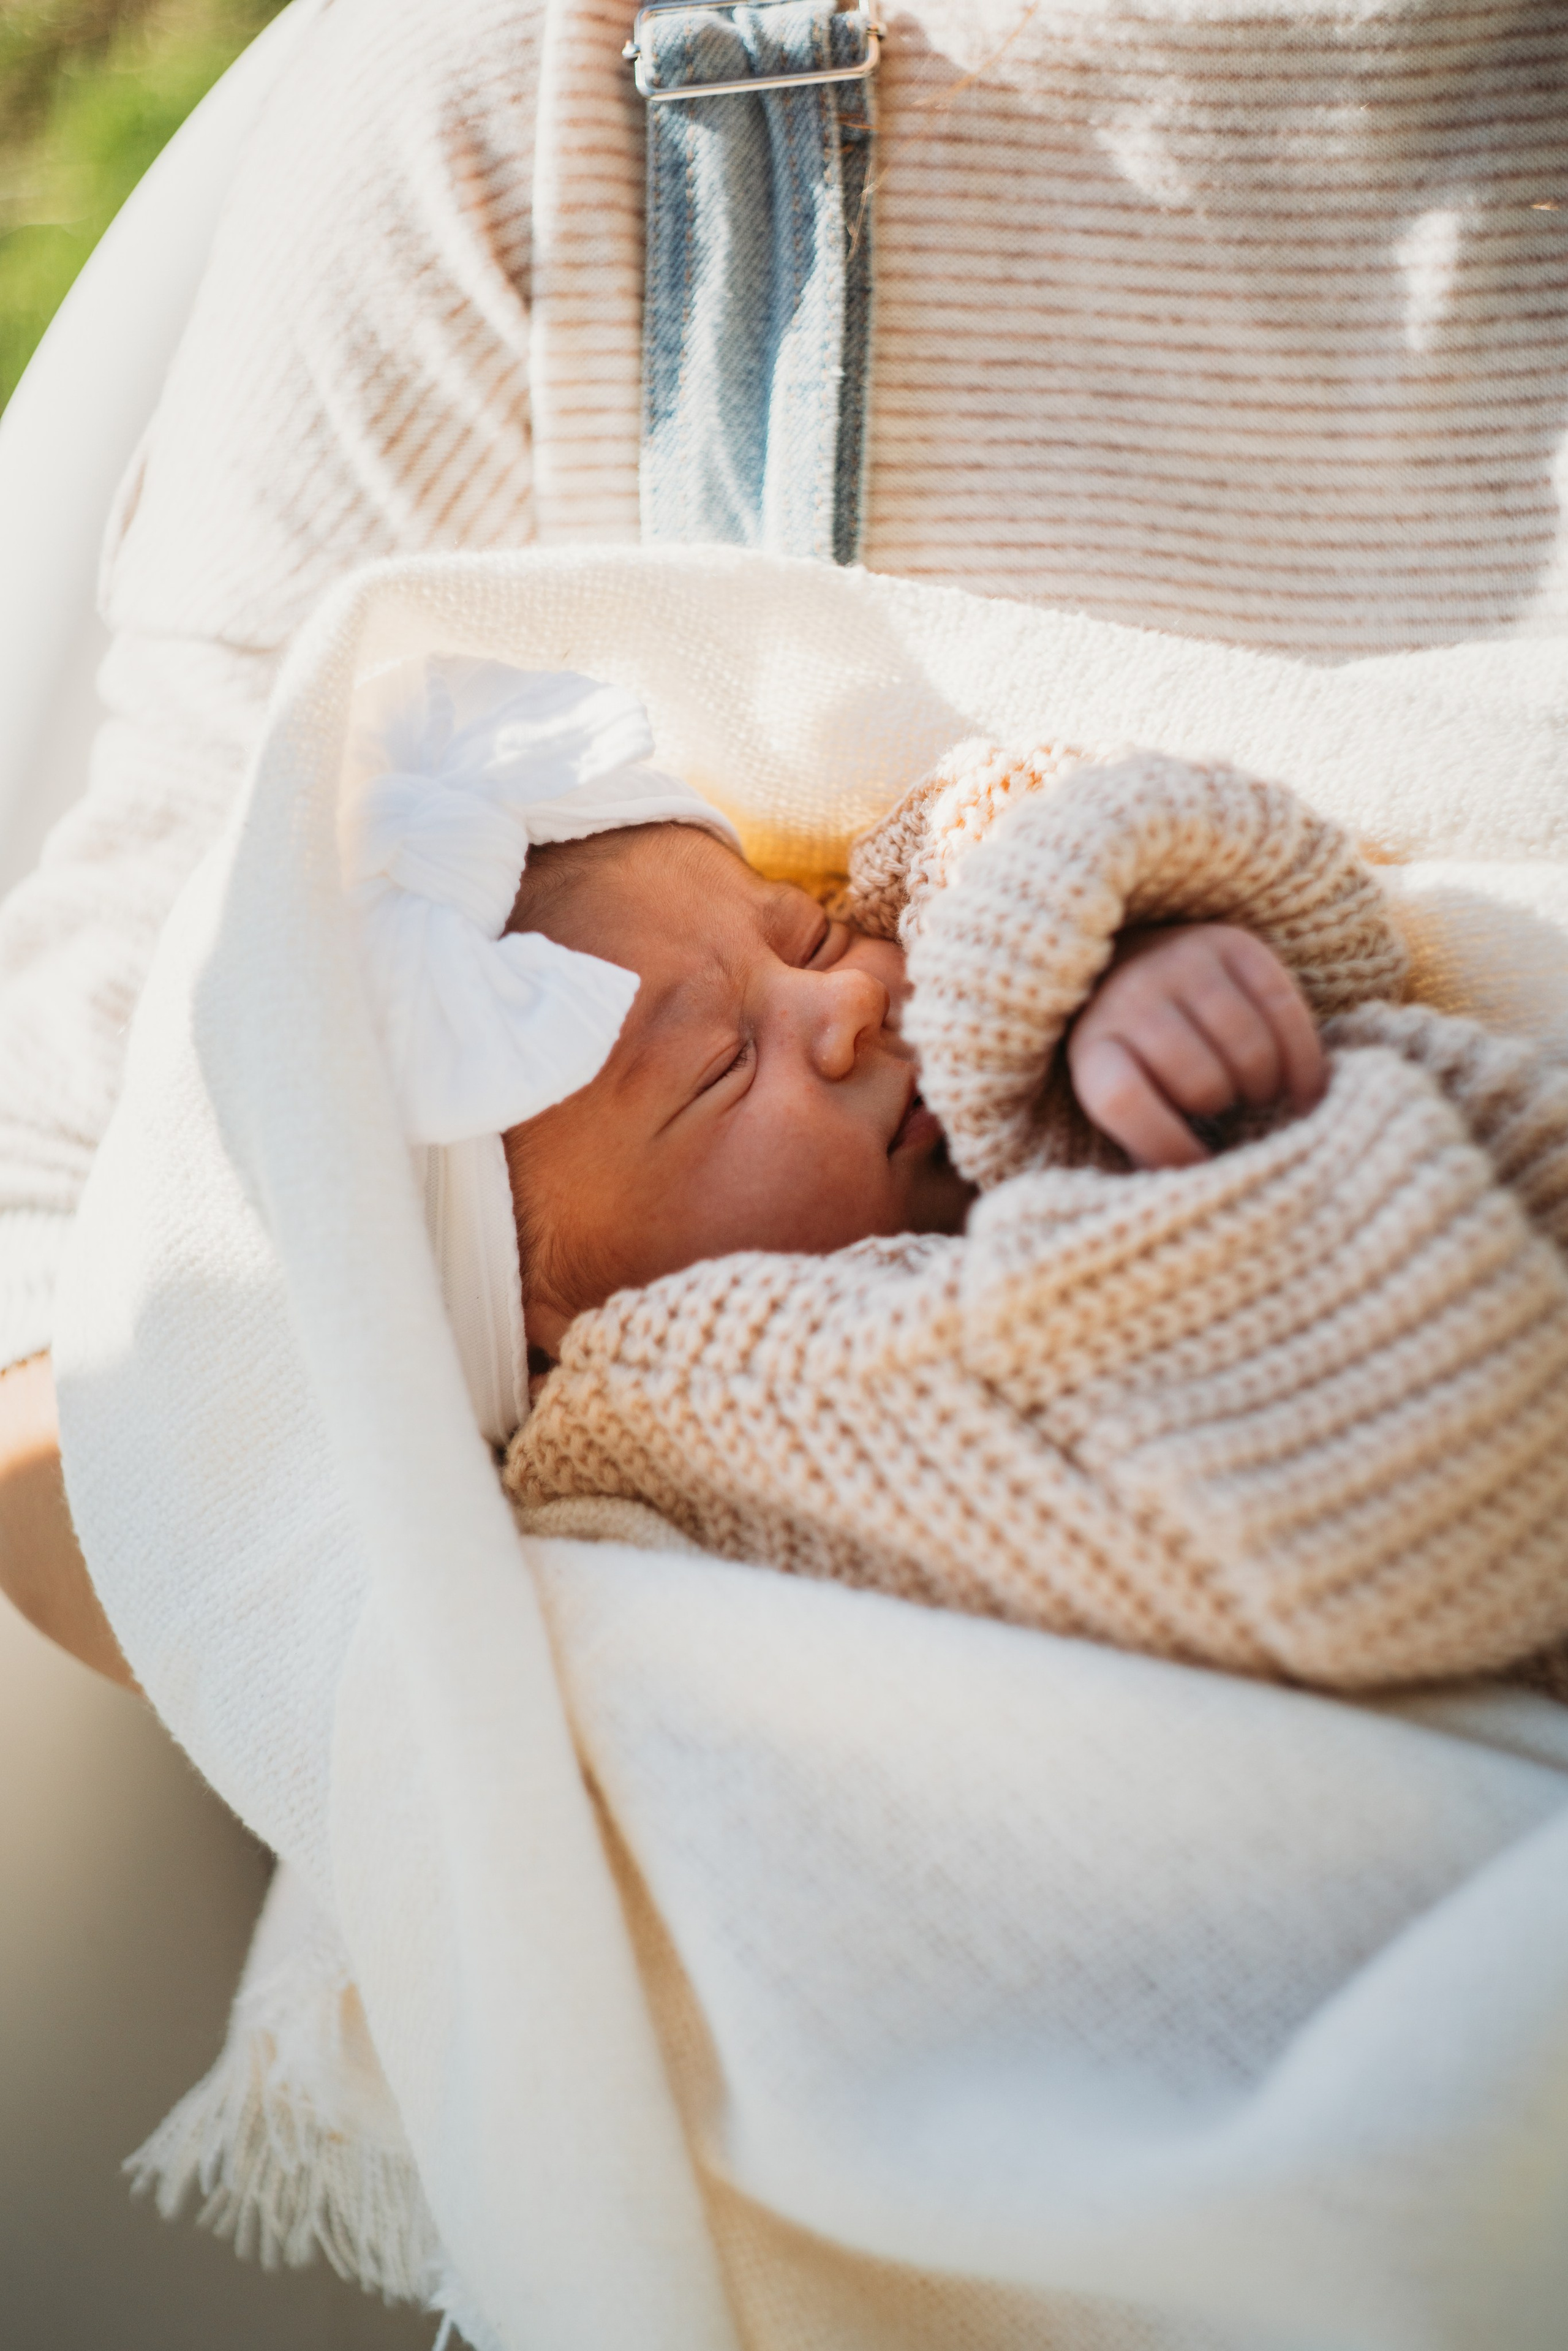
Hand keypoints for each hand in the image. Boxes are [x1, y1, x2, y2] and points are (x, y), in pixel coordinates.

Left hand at [1066, 923, 1325, 1168]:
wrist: (1132, 963)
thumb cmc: (1137, 1060)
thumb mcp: (1121, 1100)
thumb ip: (1149, 1145)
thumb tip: (1199, 1198)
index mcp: (1091, 1047)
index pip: (1123, 1101)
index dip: (1166, 1147)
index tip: (1199, 1169)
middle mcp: (1131, 994)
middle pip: (1199, 1080)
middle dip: (1218, 1110)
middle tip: (1221, 1112)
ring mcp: (1183, 960)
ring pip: (1250, 1050)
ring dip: (1262, 1088)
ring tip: (1253, 1095)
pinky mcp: (1236, 942)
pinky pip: (1288, 1011)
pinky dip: (1303, 1061)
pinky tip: (1298, 1087)